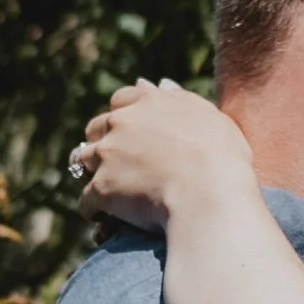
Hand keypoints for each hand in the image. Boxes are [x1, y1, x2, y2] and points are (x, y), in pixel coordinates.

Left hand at [70, 80, 254, 230]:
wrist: (209, 193)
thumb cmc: (222, 157)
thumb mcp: (209, 117)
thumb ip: (180, 99)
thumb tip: (160, 84)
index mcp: (149, 102)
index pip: (122, 99)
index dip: (125, 116)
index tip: (133, 131)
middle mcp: (122, 122)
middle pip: (96, 127)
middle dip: (103, 141)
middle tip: (117, 161)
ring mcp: (107, 154)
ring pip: (82, 159)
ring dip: (91, 172)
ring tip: (106, 189)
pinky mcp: (101, 188)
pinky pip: (86, 199)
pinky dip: (93, 209)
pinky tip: (104, 219)